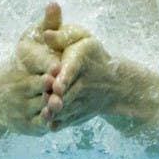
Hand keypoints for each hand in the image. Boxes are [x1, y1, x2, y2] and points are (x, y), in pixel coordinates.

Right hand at [0, 2, 61, 134]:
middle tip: (61, 87)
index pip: (37, 63)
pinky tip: (60, 118)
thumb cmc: (21, 63)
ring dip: (51, 105)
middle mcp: (19, 85)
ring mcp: (20, 106)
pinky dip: (48, 121)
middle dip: (50, 87)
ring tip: (62, 103)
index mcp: (23, 63)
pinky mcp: (24, 124)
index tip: (56, 66)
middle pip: (38, 86)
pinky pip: (38, 124)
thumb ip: (48, 25)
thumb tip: (54, 2)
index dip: (46, 65)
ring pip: (40, 105)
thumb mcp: (31, 41)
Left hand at [40, 6, 114, 130]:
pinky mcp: (81, 113)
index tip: (57, 86)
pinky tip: (50, 124)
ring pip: (69, 108)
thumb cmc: (89, 53)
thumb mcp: (80, 38)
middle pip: (70, 92)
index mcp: (82, 59)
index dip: (65, 77)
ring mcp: (84, 100)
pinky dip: (61, 123)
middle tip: (47, 101)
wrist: (114, 83)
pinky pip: (70, 120)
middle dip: (58, 98)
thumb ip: (61, 37)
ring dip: (57, 112)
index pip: (72, 69)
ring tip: (45, 113)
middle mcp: (85, 82)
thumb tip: (45, 35)